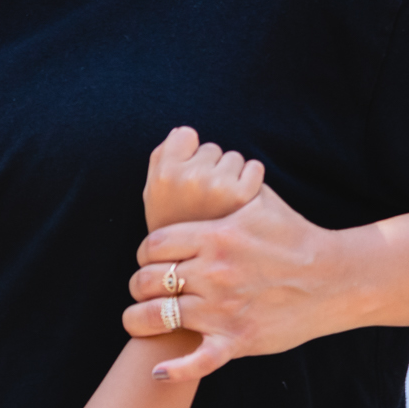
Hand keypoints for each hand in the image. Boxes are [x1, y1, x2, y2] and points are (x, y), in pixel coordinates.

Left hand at [124, 181, 343, 384]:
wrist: (336, 278)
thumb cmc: (296, 235)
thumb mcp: (258, 201)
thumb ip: (224, 187)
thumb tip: (202, 167)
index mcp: (214, 237)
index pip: (153, 245)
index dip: (144, 253)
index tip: (149, 259)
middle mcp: (213, 273)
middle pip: (147, 281)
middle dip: (139, 285)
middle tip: (143, 289)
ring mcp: (224, 310)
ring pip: (159, 318)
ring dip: (139, 321)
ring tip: (136, 321)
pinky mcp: (239, 340)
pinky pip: (198, 360)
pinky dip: (176, 369)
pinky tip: (159, 371)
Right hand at [143, 126, 265, 230]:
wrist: (202, 275)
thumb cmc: (178, 230)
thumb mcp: (155, 197)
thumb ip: (163, 160)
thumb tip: (184, 133)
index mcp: (164, 178)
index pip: (185, 135)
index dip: (187, 155)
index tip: (185, 179)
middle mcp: (190, 179)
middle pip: (210, 148)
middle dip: (210, 168)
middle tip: (204, 200)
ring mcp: (218, 187)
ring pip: (233, 158)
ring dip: (231, 176)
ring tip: (221, 205)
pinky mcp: (245, 196)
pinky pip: (253, 168)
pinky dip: (251, 183)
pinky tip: (239, 206)